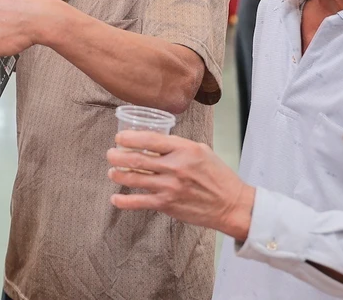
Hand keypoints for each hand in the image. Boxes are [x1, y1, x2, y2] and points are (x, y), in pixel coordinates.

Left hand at [106, 131, 254, 241]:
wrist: (231, 204)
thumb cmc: (217, 175)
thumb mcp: (201, 151)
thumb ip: (177, 146)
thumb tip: (153, 142)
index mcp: (184, 149)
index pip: (149, 139)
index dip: (129, 138)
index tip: (119, 137)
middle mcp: (175, 167)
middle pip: (136, 159)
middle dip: (117, 155)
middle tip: (111, 154)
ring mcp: (170, 187)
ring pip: (134, 179)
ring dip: (118, 174)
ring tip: (112, 171)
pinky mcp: (167, 205)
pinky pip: (139, 202)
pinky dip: (124, 200)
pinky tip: (115, 198)